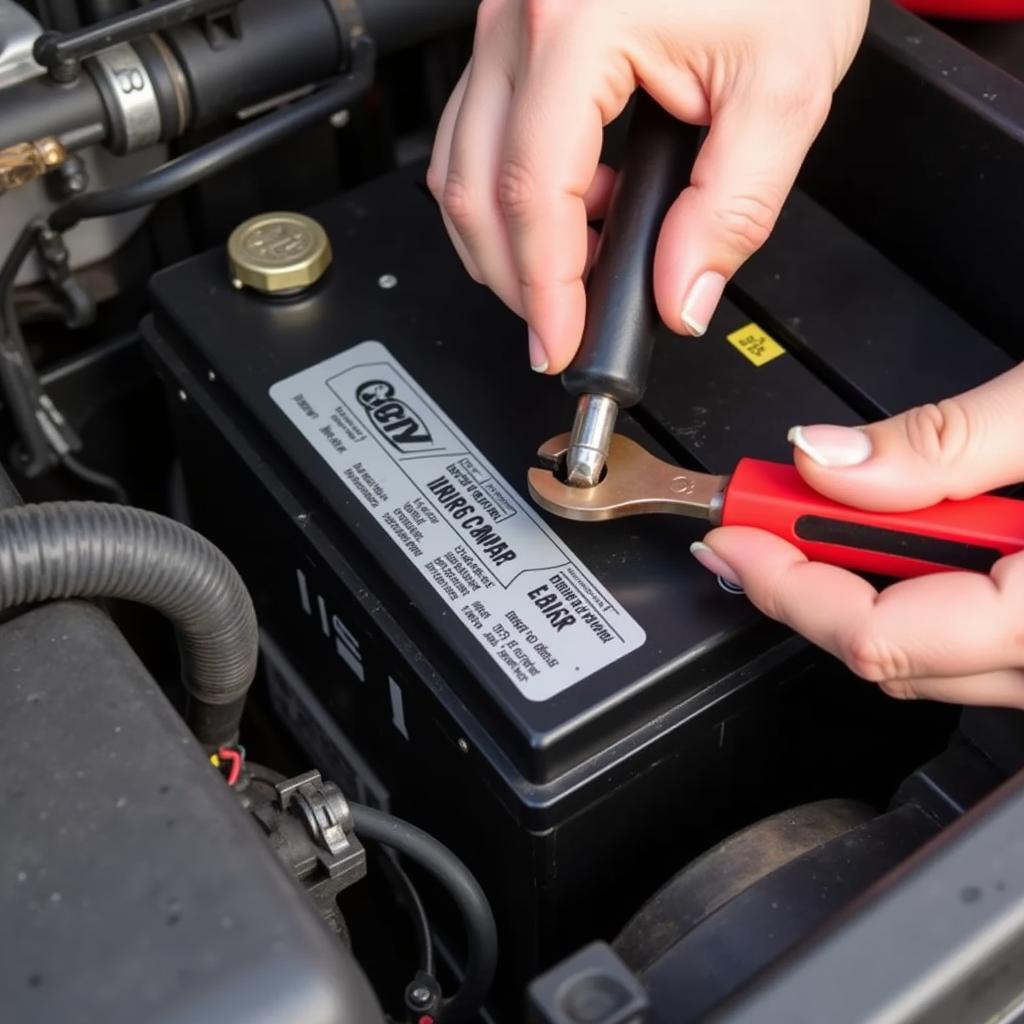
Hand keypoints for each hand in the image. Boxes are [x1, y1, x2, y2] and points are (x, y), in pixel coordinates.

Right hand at [427, 0, 868, 372]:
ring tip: (575, 273)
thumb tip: (680, 296)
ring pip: (459, 165)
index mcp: (577, 22)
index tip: (562, 342)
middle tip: (561, 327)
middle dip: (513, 279)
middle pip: (473, 187)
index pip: (533, 192)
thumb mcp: (785, 92)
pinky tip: (576, 211)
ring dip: (504, 242)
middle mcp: (520, 16)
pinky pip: (478, 134)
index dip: (543, 288)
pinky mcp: (514, 34)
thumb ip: (732, 210)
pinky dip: (511, 195)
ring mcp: (506, 21)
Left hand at [691, 364, 1023, 708]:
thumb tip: (826, 460)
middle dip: (807, 584)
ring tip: (842, 519)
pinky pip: (972, 649)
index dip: (782, 584)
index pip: (875, 635)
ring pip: (926, 661)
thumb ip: (944, 441)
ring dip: (862, 591)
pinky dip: (922, 599)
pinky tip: (913, 545)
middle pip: (886, 656)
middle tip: (764, 522)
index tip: (729, 535)